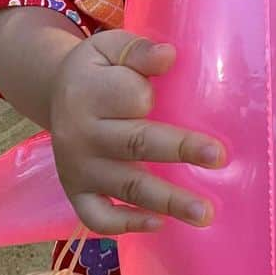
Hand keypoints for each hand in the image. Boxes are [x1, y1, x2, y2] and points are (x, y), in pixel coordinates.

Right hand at [49, 29, 224, 235]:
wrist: (56, 94)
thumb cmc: (99, 70)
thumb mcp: (112, 48)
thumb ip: (140, 51)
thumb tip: (169, 56)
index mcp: (89, 92)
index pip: (131, 97)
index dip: (152, 96)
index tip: (180, 93)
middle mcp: (81, 134)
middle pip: (136, 143)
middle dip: (180, 150)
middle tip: (219, 157)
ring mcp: (77, 168)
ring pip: (126, 187)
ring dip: (167, 201)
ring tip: (205, 213)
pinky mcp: (76, 193)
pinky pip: (98, 218)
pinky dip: (126, 226)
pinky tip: (159, 224)